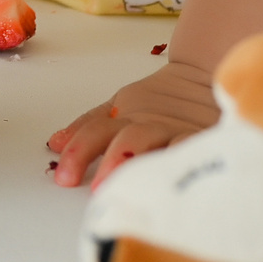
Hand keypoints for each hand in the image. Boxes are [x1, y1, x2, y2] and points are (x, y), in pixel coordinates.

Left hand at [46, 59, 216, 187]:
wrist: (205, 72)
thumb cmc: (160, 100)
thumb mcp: (122, 107)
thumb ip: (90, 126)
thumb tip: (55, 143)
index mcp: (127, 116)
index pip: (97, 130)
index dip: (79, 151)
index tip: (65, 178)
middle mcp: (151, 123)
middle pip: (127, 138)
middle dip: (111, 161)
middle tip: (99, 189)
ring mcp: (179, 130)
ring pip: (161, 143)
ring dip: (143, 163)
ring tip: (132, 188)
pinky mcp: (207, 137)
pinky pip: (195, 148)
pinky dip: (183, 160)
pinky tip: (174, 181)